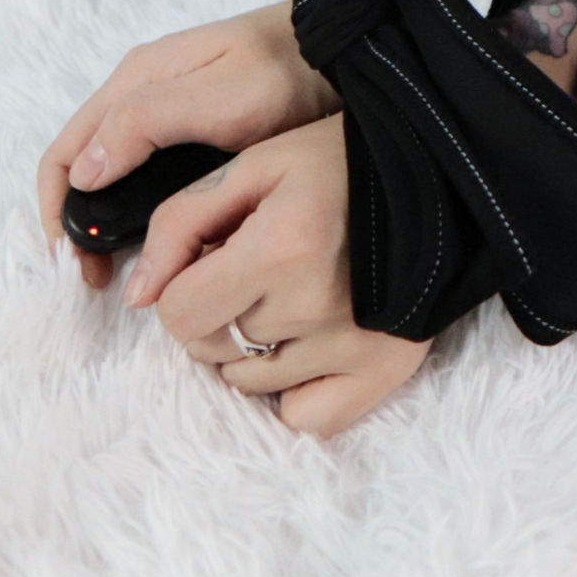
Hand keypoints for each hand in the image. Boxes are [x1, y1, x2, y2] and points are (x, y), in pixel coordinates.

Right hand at [39, 4, 338, 291]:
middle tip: (100, 278)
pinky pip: (146, 172)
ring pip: (113, 174)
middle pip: (82, 168)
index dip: (58, 214)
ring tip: (127, 270)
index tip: (75, 265)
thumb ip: (151, 122)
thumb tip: (84, 170)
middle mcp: (142, 92)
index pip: (64, 155)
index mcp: (136, 80)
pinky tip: (161, 240)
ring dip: (106, 222)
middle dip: (79, 225)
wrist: (345, 52)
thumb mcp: (223, 96)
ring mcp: (168, 109)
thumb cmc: (289, 70)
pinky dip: (137, 209)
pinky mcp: (196, 126)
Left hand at [131, 113, 430, 436]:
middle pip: (210, 350)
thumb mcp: (254, 166)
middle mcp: (312, 308)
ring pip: (249, 384)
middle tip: (258, 271)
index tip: (214, 261)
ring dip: (252, 349)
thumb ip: (181, 223)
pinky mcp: (386, 369)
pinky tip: (313, 345)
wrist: (441, 170)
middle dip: (217, 312)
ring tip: (291, 297)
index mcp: (277, 250)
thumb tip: (136, 298)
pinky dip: (297, 391)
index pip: (177, 315)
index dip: (184, 287)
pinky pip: (307, 417)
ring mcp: (351, 346)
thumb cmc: (340, 160)